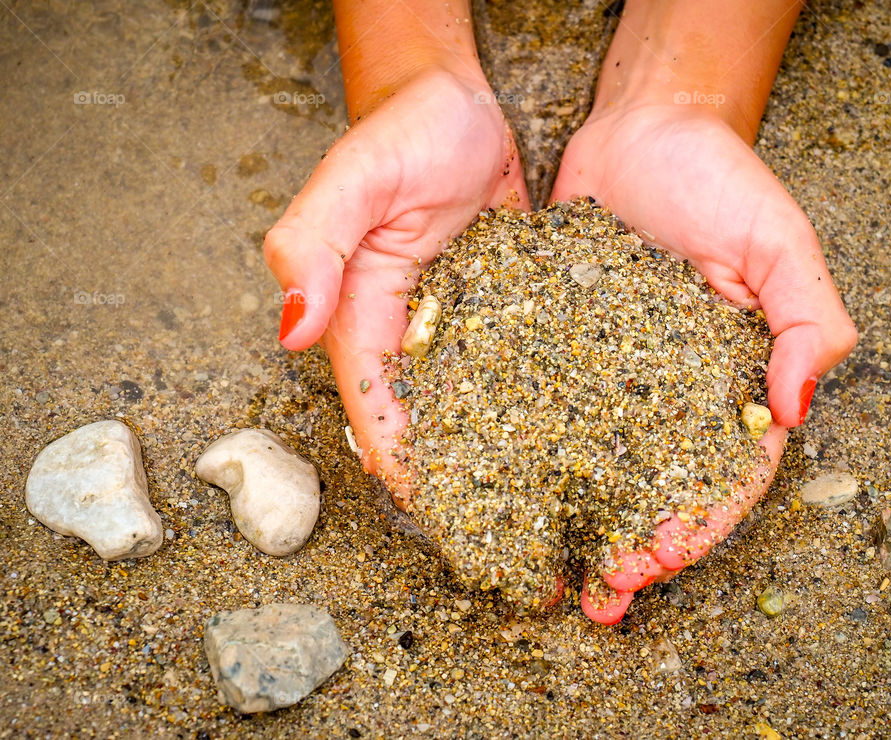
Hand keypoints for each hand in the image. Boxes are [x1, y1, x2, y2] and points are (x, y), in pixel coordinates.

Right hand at [263, 66, 528, 497]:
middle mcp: (406, 326)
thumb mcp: (357, 178)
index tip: (434, 514)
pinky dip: (527, 395)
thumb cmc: (403, 131)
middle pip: (421, 414)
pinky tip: (565, 427)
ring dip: (492, 445)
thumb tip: (291, 328)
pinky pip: (506, 360)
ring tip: (538, 496)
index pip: (374, 402)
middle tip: (494, 527)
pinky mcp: (495, 305)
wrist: (456, 103)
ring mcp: (453, 319)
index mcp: (363, 312)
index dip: (399, 461)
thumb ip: (315, 245)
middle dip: (449, 470)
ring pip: (467, 397)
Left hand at [551, 104, 855, 622]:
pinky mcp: (554, 348)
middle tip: (598, 592)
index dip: (695, 524)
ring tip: (550, 568)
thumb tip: (793, 409)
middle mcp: (666, 390)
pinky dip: (526, 455)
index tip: (656, 558)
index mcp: (729, 382)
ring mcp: (608, 375)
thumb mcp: (778, 242)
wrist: (642, 130)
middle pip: (653, 487)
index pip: (723, 474)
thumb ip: (807, 319)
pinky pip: (539, 408)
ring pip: (594, 465)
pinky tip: (501, 490)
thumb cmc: (719, 180)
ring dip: (575, 522)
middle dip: (630, 544)